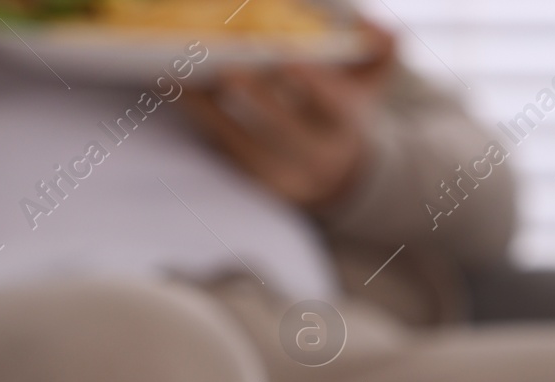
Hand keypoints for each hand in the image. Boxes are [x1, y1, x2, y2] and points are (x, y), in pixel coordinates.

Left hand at [186, 20, 397, 208]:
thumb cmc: (345, 111)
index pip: (333, 108)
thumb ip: (381, 50)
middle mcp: (316, 158)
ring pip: (243, 142)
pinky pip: (220, 148)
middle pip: (285, 131)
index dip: (312, 86)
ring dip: (208, 107)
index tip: (288, 58)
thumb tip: (373, 27)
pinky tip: (174, 87)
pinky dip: (198, 116)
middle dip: (257, 100)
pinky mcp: (252, 180)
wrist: (339, 175)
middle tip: (228, 69)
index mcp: (347, 128)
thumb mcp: (373, 82)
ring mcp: (282, 174)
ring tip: (180, 72)